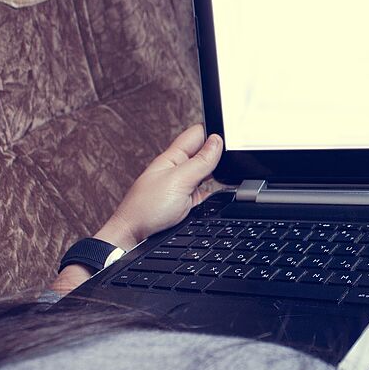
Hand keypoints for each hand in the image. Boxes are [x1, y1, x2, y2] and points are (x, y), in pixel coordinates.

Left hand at [51, 126, 223, 295]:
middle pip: (205, 153)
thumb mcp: (179, 180)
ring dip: (219, 173)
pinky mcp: (189, 203)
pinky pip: (207, 192)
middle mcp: (180, 169)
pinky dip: (216, 193)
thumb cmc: (146, 209)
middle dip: (220, 154)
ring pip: (209, 173)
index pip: (197, 134)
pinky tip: (221, 193)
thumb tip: (217, 141)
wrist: (135, 237)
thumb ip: (200, 162)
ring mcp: (185, 186)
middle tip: (233, 158)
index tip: (231, 137)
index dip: (214, 131)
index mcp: (173, 157)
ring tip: (228, 175)